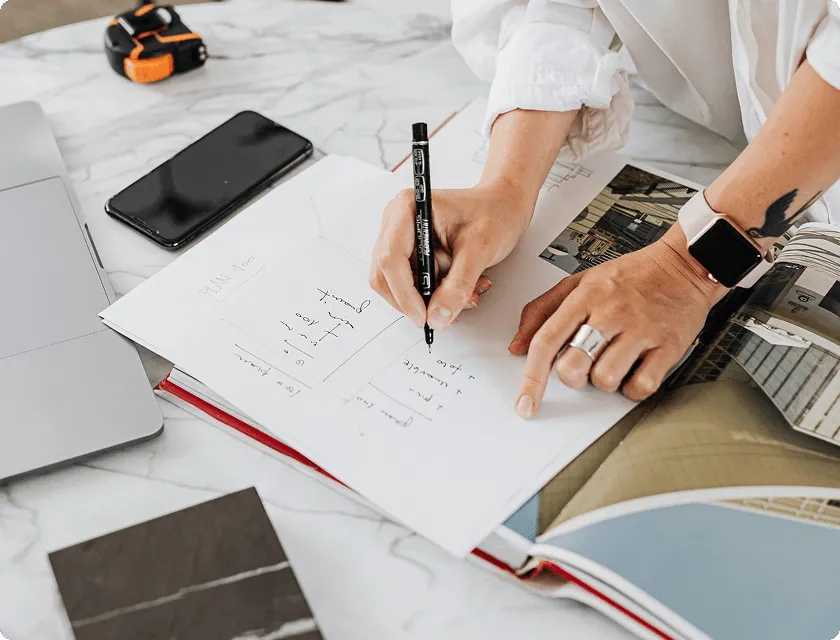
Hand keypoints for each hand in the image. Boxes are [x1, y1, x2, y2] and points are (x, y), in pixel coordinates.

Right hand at [370, 181, 531, 328]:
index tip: (423, 316)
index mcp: (408, 209)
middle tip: (442, 313)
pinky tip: (461, 286)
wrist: (503, 207)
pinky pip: (412, 284)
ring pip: (398, 284)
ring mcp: (401, 239)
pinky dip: (435, 294)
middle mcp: (397, 223)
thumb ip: (457, 286)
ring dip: (430, 298)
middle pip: (385, 275)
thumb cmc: (493, 214)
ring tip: (467, 290)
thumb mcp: (479, 250)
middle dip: (413, 299)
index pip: (390, 258)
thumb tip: (437, 317)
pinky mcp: (411, 254)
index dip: (403, 293)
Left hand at [509, 229, 726, 415]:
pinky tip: (633, 371)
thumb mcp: (580, 282)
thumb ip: (542, 310)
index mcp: (585, 296)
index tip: (525, 403)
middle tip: (583, 364)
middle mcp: (611, 312)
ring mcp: (641, 330)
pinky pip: (641, 386)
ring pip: (605, 380)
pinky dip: (633, 389)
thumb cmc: (630, 275)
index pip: (546, 341)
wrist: (684, 263)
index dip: (531, 378)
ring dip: (603, 382)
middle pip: (573, 367)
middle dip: (572, 376)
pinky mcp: (668, 345)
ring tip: (612, 362)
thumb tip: (518, 346)